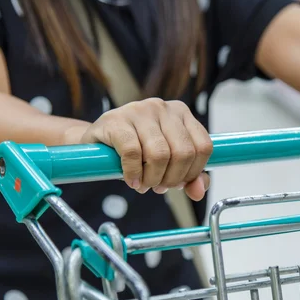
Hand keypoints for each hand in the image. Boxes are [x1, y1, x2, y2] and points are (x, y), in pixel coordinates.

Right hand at [80, 98, 212, 200]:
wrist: (97, 140)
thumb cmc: (135, 148)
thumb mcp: (166, 161)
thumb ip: (188, 176)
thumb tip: (199, 191)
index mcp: (181, 113)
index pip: (203, 146)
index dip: (193, 172)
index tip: (178, 182)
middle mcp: (163, 107)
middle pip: (183, 152)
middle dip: (172, 178)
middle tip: (158, 186)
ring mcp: (139, 111)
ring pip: (160, 154)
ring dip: (152, 179)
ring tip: (143, 184)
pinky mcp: (116, 121)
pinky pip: (133, 153)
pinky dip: (133, 173)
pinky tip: (130, 180)